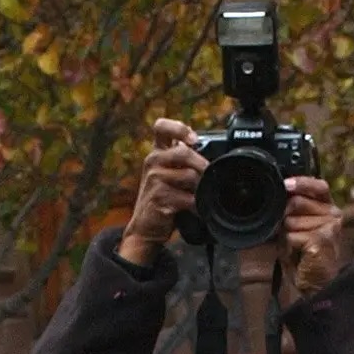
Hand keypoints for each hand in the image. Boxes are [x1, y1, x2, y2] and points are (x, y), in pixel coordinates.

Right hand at [117, 118, 207, 266]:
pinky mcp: (159, 197)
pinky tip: (194, 209)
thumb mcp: (170, 174)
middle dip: (201, 166)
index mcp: (157, 152)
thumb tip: (208, 151)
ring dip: (199, 188)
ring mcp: (154, 179)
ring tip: (197, 196)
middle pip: (183, 152)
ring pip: (189, 176)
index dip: (179, 128)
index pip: (162, 127)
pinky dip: (196, 205)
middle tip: (207, 177)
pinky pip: (188, 197)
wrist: (146, 227)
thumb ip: (183, 160)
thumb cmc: (163, 198)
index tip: (193, 140)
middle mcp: (152, 161)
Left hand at [279, 175, 343, 294]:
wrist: (317, 284)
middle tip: (293, 236)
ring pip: (291, 220)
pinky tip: (300, 255)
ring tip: (298, 248)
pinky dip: (289, 247)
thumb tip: (282, 196)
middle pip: (297, 202)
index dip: (301, 183)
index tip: (286, 185)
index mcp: (329, 208)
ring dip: (287, 236)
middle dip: (286, 219)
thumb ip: (293, 211)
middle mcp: (333, 214)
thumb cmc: (305, 256)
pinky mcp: (322, 238)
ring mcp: (330, 226)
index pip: (318, 186)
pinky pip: (292, 235)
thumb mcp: (298, 228)